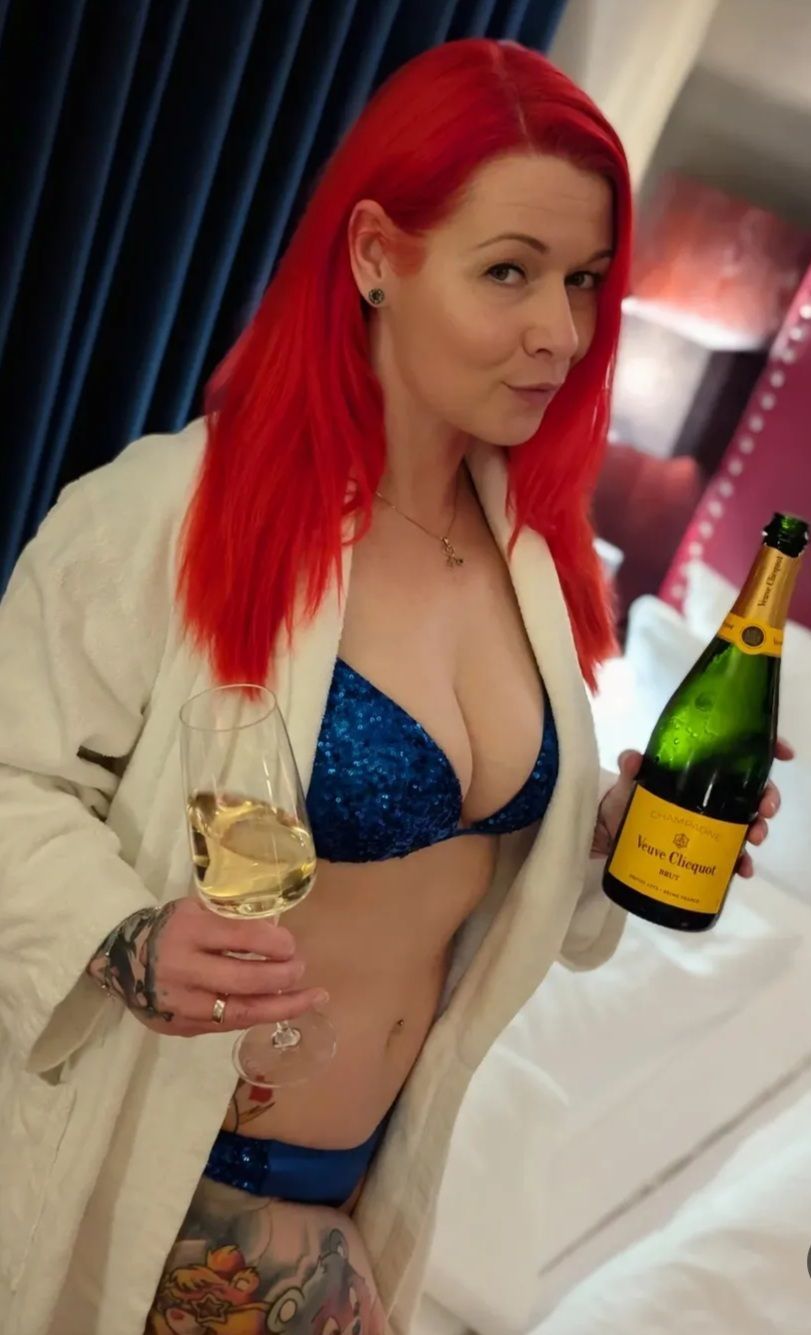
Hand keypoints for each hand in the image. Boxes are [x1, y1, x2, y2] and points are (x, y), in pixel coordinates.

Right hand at [86, 897, 327, 1036]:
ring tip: (311, 999)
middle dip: (281, 977)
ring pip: (239, 1013)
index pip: (239, 938)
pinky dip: (255, 1015)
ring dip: (281, 1007)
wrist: (121, 959)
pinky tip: (278, 1008)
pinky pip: (226, 1025)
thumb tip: (278, 935)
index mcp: (187, 932)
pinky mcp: (180, 1028)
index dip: (273, 944)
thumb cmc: (169, 929)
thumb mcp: (195, 911)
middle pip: (243, 981)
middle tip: (301, 969)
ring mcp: (180, 1005)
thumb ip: (232, 922)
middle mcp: (182, 970)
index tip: (291, 945)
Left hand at [593, 739, 793, 877]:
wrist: (607, 833)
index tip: (784, 754)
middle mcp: (710, 795)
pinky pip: (730, 856)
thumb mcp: (628, 780)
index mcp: (699, 770)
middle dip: (767, 799)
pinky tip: (742, 869)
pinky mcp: (703, 849)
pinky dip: (740, 863)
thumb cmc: (623, 799)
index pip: (740, 754)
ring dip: (758, 830)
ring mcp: (710, 822)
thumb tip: (634, 759)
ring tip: (754, 839)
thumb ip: (631, 767)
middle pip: (752, 791)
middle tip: (765, 810)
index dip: (767, 750)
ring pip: (747, 823)